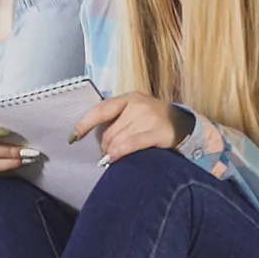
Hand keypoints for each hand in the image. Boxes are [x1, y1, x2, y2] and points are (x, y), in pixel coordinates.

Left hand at [72, 92, 194, 162]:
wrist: (184, 125)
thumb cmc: (153, 121)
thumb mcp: (135, 112)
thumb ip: (116, 119)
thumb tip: (90, 135)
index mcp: (128, 98)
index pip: (101, 110)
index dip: (85, 124)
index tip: (74, 137)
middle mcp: (137, 105)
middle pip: (108, 131)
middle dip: (104, 146)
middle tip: (106, 154)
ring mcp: (148, 117)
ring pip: (117, 140)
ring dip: (111, 153)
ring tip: (113, 158)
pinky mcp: (157, 132)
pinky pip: (131, 144)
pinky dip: (119, 153)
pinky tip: (114, 159)